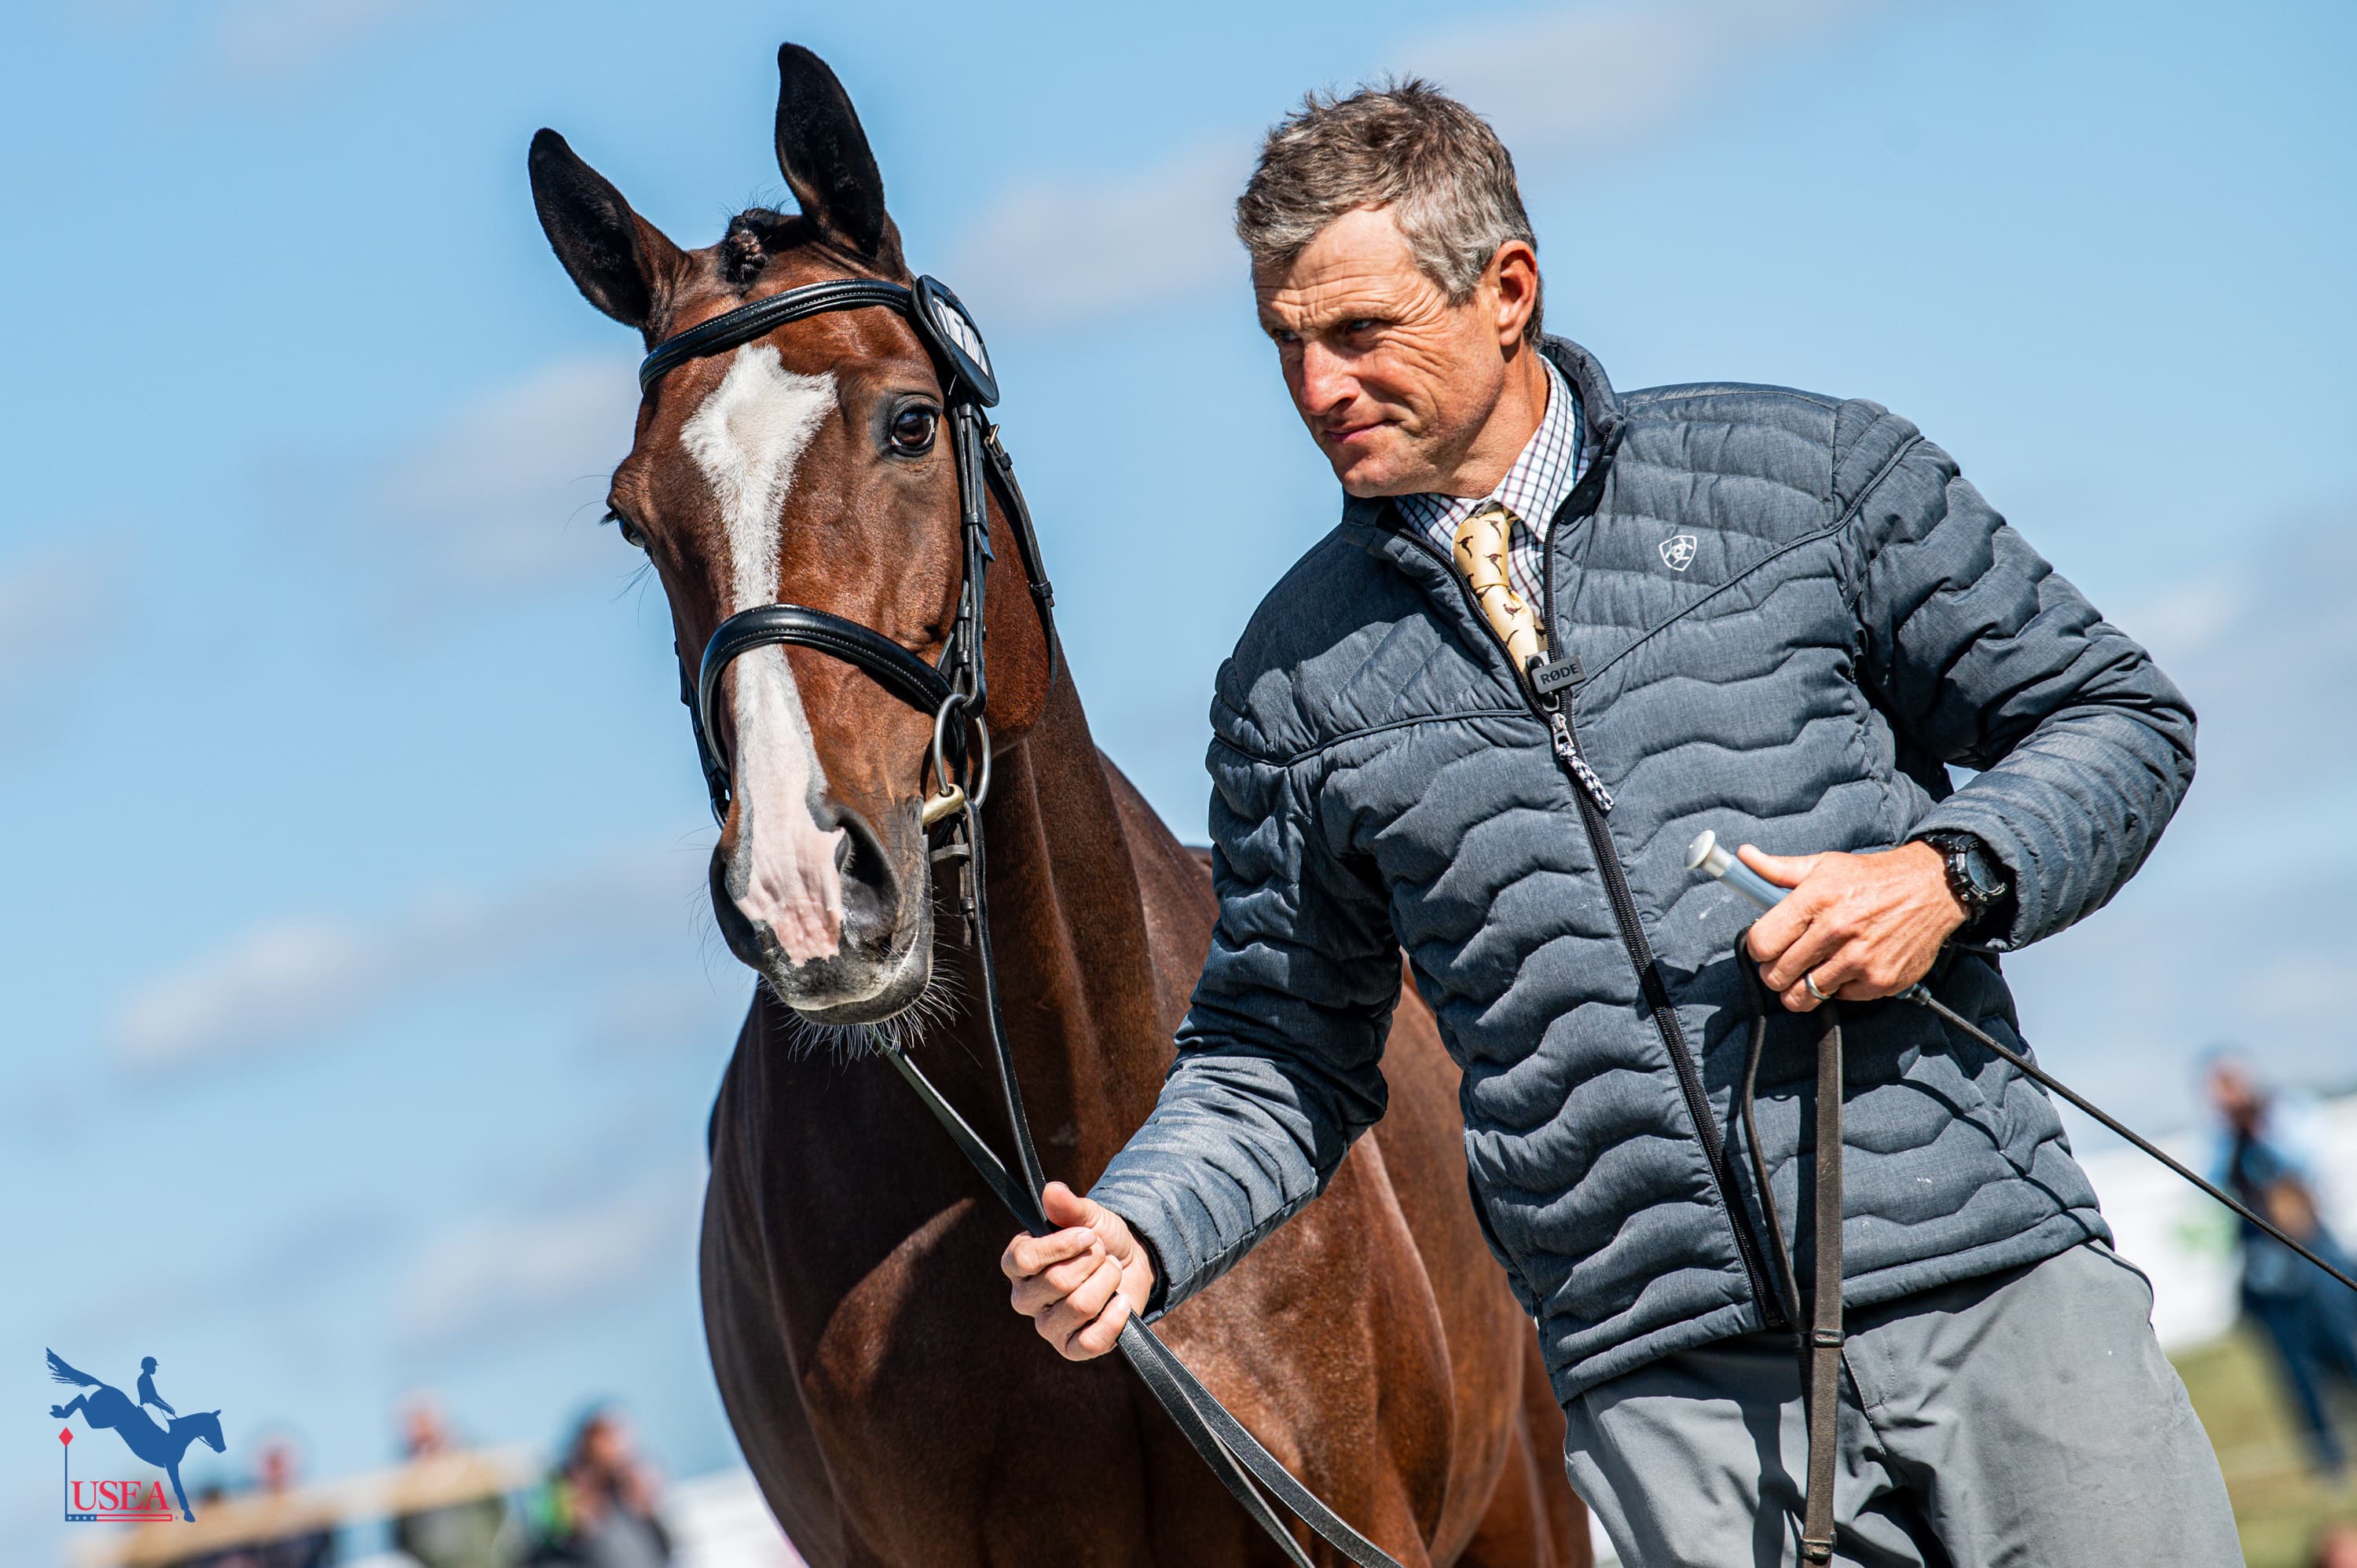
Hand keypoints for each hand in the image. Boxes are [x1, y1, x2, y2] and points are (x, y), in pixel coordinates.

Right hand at [1001, 1181, 1156, 1360]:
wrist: (1129, 1263)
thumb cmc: (1099, 1239)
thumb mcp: (1087, 1216)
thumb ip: (1068, 1206)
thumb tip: (1052, 1191)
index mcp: (1018, 1263)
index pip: (1023, 1259)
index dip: (1060, 1245)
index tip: (1088, 1234)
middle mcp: (1026, 1297)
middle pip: (1057, 1282)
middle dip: (1092, 1261)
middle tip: (1102, 1254)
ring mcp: (1047, 1326)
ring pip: (1079, 1307)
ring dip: (1107, 1282)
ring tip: (1111, 1272)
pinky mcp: (1072, 1348)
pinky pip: (1091, 1342)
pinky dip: (1114, 1318)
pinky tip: (1121, 1302)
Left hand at [1740, 842, 1964, 1012]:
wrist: (1932, 889)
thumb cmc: (1871, 878)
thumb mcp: (1824, 865)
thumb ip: (1778, 869)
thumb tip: (1743, 857)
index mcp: (1816, 899)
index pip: (1761, 943)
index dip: (1758, 948)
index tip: (1766, 946)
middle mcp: (1837, 930)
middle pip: (1777, 975)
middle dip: (1774, 972)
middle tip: (1786, 962)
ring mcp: (1860, 959)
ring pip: (1803, 995)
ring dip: (1801, 987)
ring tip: (1811, 969)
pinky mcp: (1880, 981)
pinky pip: (1840, 998)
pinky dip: (1839, 987)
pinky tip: (1846, 966)